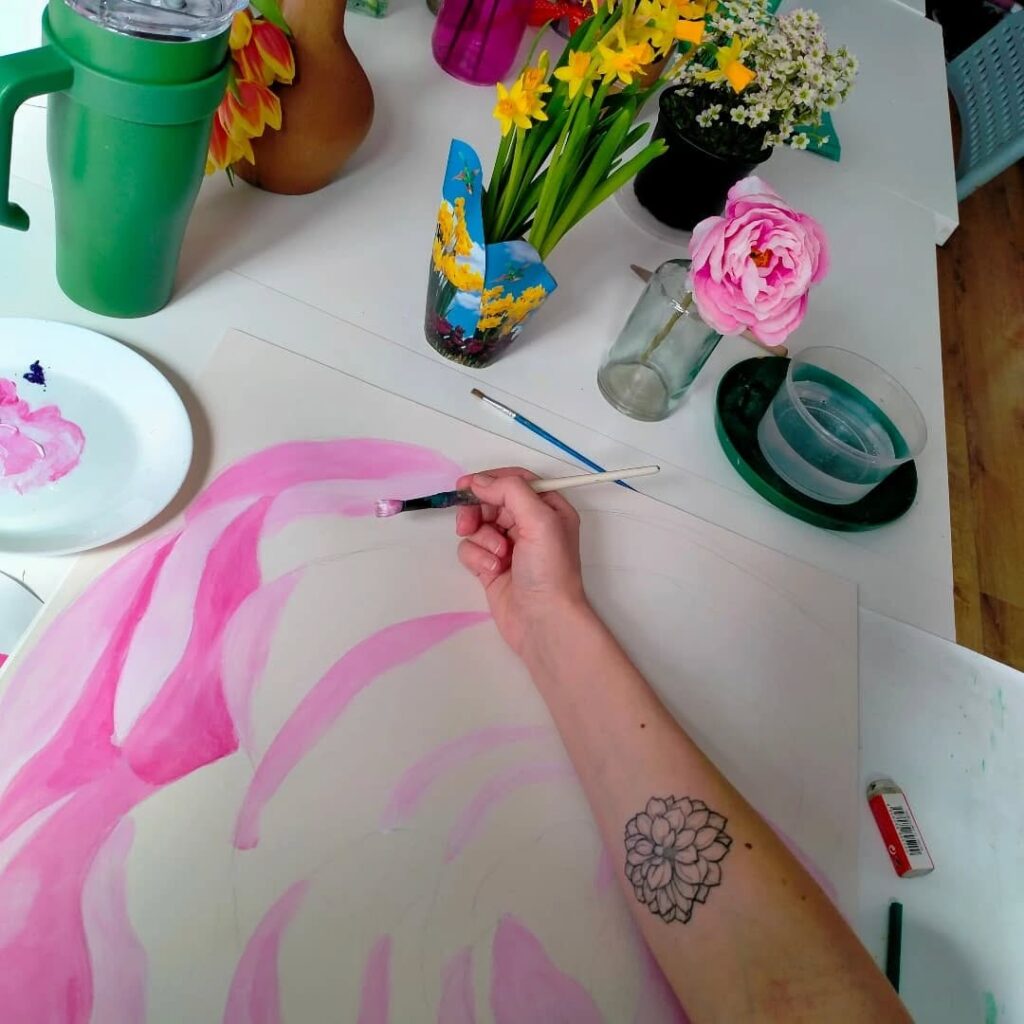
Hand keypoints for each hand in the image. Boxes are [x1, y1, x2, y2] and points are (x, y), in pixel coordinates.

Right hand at [455, 468, 588, 657]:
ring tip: (496, 556)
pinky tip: (493, 572)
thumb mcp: (540, 520)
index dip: (490, 480)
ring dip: (481, 538)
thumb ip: (510, 491)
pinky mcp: (491, 567)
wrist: (544, 622)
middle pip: (490, 501)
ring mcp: (508, 546)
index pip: (514, 481)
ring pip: (477, 525)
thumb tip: (478, 482)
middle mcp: (529, 524)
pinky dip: (477, 559)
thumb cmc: (550, 570)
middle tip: (469, 524)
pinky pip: (470, 549)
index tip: (465, 485)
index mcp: (548, 508)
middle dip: (478, 511)